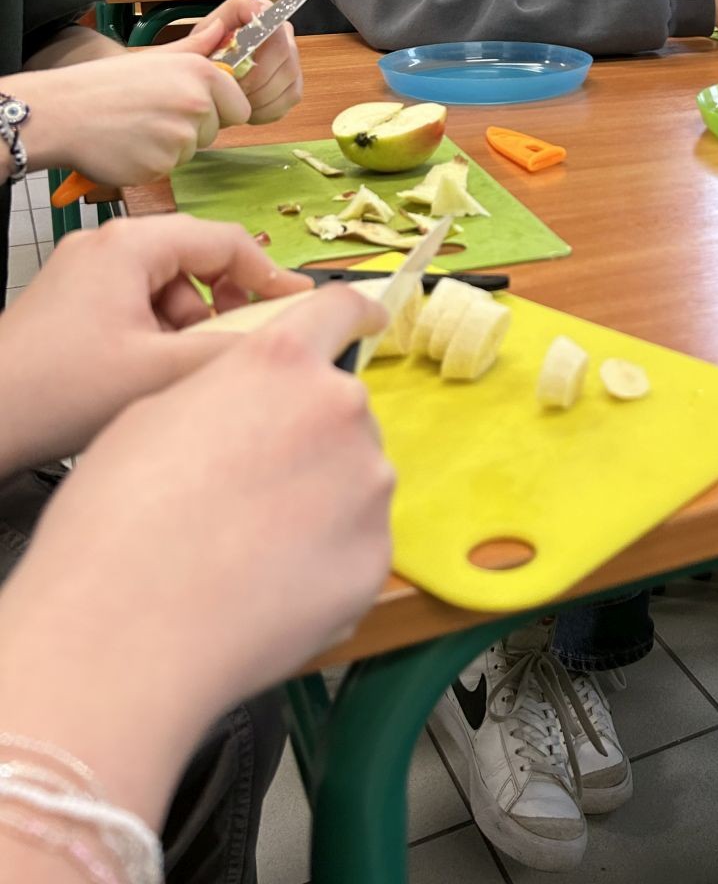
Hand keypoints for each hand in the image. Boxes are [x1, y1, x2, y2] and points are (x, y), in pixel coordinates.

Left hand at [0, 215, 313, 470]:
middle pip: (197, 260)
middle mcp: (105, 246)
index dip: (271, 275)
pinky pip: (138, 305)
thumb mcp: (160, 373)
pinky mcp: (73, 302)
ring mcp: (85, 273)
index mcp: (129, 245)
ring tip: (185, 370)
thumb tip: (288, 341)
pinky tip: (153, 375)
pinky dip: (158, 334)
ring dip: (190, 324)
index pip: (225, 241)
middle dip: (226, 304)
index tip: (299, 304)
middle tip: (242, 344)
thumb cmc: (51, 392)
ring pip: (168, 286)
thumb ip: (232, 351)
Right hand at [0, 285, 391, 821]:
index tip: (369, 321)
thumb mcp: (155, 415)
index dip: (354, 313)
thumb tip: (248, 407)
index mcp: (281, 362)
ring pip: (354, 478)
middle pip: (340, 409)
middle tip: (248, 488)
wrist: (125, 632)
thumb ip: (227, 392)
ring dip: (319, 500)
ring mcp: (367, 484)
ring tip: (248, 547)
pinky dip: (324, 561)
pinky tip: (267, 586)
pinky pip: (357, 545)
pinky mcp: (375, 555)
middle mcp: (339, 408)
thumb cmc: (118, 521)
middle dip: (307, 439)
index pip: (340, 309)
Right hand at [17, 48, 250, 185]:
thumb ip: (195, 48)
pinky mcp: (161, 165)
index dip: (217, 111)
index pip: (240, 108)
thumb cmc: (106, 84)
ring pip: (190, 152)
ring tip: (135, 129)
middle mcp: (197, 104)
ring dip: (167, 147)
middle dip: (189, 130)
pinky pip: (167, 170)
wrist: (61, 111)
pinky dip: (149, 164)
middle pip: (213, 132)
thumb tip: (221, 31)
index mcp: (201, 73)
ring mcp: (180, 137)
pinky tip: (126, 147)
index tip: (187, 107)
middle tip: (150, 115)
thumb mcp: (155, 58)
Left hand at [168, 0, 302, 123]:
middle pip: (281, 48)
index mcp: (253, 12)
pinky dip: (266, 109)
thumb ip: (201, 37)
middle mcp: (279, 29)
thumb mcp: (190, 50)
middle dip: (255, 77)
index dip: (253, 38)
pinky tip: (248, 110)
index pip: (265, 14)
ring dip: (259, 95)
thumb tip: (220, 27)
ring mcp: (291, 57)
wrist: (207, 90)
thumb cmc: (200, 66)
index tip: (232, 61)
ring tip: (236, 103)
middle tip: (232, 92)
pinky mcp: (295, 84)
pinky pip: (289, 97)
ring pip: (287, 75)